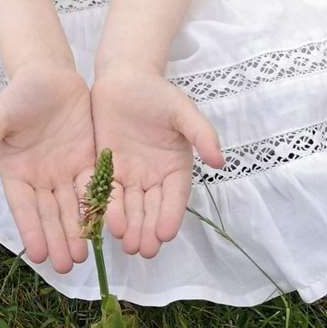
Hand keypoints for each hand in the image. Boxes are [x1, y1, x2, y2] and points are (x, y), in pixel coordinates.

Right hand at [0, 62, 94, 273]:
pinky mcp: (88, 160)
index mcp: (17, 173)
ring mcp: (65, 171)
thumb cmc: (20, 94)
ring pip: (72, 206)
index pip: (24, 208)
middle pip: (50, 213)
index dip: (31, 230)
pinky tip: (105, 225)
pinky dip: (98, 206)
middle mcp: (41, 178)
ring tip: (83, 255)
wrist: (49, 74)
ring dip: (77, 230)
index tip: (38, 255)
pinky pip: (94, 186)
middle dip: (58, 238)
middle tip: (66, 266)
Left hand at [90, 68, 223, 256]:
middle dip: (148, 229)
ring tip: (127, 245)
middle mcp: (154, 176)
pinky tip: (106, 223)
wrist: (124, 78)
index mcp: (175, 166)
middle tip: (144, 249)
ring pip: (130, 206)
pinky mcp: (107, 169)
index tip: (166, 234)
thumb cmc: (158, 93)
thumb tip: (220, 161)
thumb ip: (202, 134)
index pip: (174, 196)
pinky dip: (108, 208)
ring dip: (129, 226)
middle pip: (152, 208)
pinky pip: (108, 192)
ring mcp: (131, 174)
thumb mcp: (183, 111)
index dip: (170, 215)